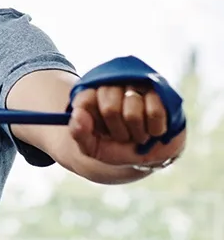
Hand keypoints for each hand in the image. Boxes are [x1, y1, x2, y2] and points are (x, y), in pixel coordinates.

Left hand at [68, 84, 185, 167]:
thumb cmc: (117, 147)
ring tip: (139, 132)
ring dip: (137, 133)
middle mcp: (112, 85)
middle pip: (110, 109)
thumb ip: (78, 132)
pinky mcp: (161, 91)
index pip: (85, 102)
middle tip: (123, 136)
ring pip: (132, 114)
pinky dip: (154, 130)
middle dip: (118, 132)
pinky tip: (154, 129)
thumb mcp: (92, 146)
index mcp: (92, 95)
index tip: (101, 132)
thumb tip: (77, 114)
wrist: (150, 154)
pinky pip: (155, 113)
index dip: (94, 124)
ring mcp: (137, 85)